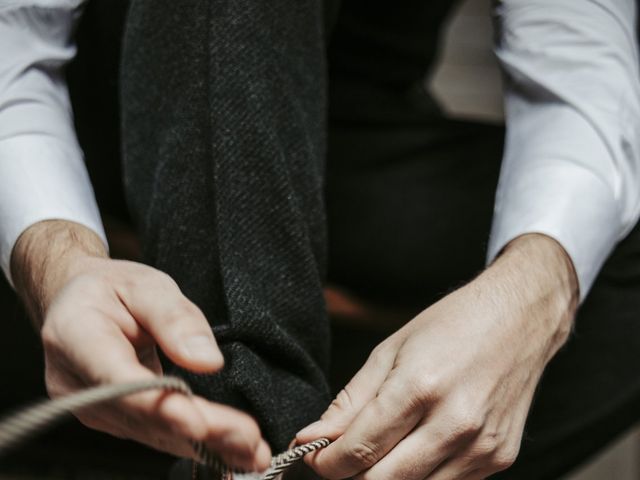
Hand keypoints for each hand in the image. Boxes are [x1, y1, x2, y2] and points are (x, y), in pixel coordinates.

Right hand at [11, 220, 270, 471]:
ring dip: (204, 445)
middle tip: (249, 442)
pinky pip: (155, 433)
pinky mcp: (114, 417)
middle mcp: (76, 384)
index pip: (119, 381)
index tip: (202, 424)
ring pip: (153, 432)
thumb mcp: (146, 284)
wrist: (80, 302)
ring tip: (252, 452)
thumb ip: (175, 317)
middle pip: (144, 415)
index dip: (161, 406)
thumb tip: (209, 361)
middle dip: (200, 432)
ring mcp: (93, 407)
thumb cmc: (114, 288)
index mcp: (76, 337)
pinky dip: (194, 443)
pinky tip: (230, 451)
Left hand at [297, 234, 577, 478]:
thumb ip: (351, 402)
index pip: (359, 450)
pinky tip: (414, 449)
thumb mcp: (390, 351)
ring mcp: (482, 447)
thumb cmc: (450, 326)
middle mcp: (455, 423)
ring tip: (377, 450)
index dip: (326, 462)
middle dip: (349, 476)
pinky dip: (420, 476)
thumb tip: (313, 437)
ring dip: (384, 478)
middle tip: (340, 457)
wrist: (519, 319)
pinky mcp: (500, 460)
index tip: (313, 456)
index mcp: (420, 387)